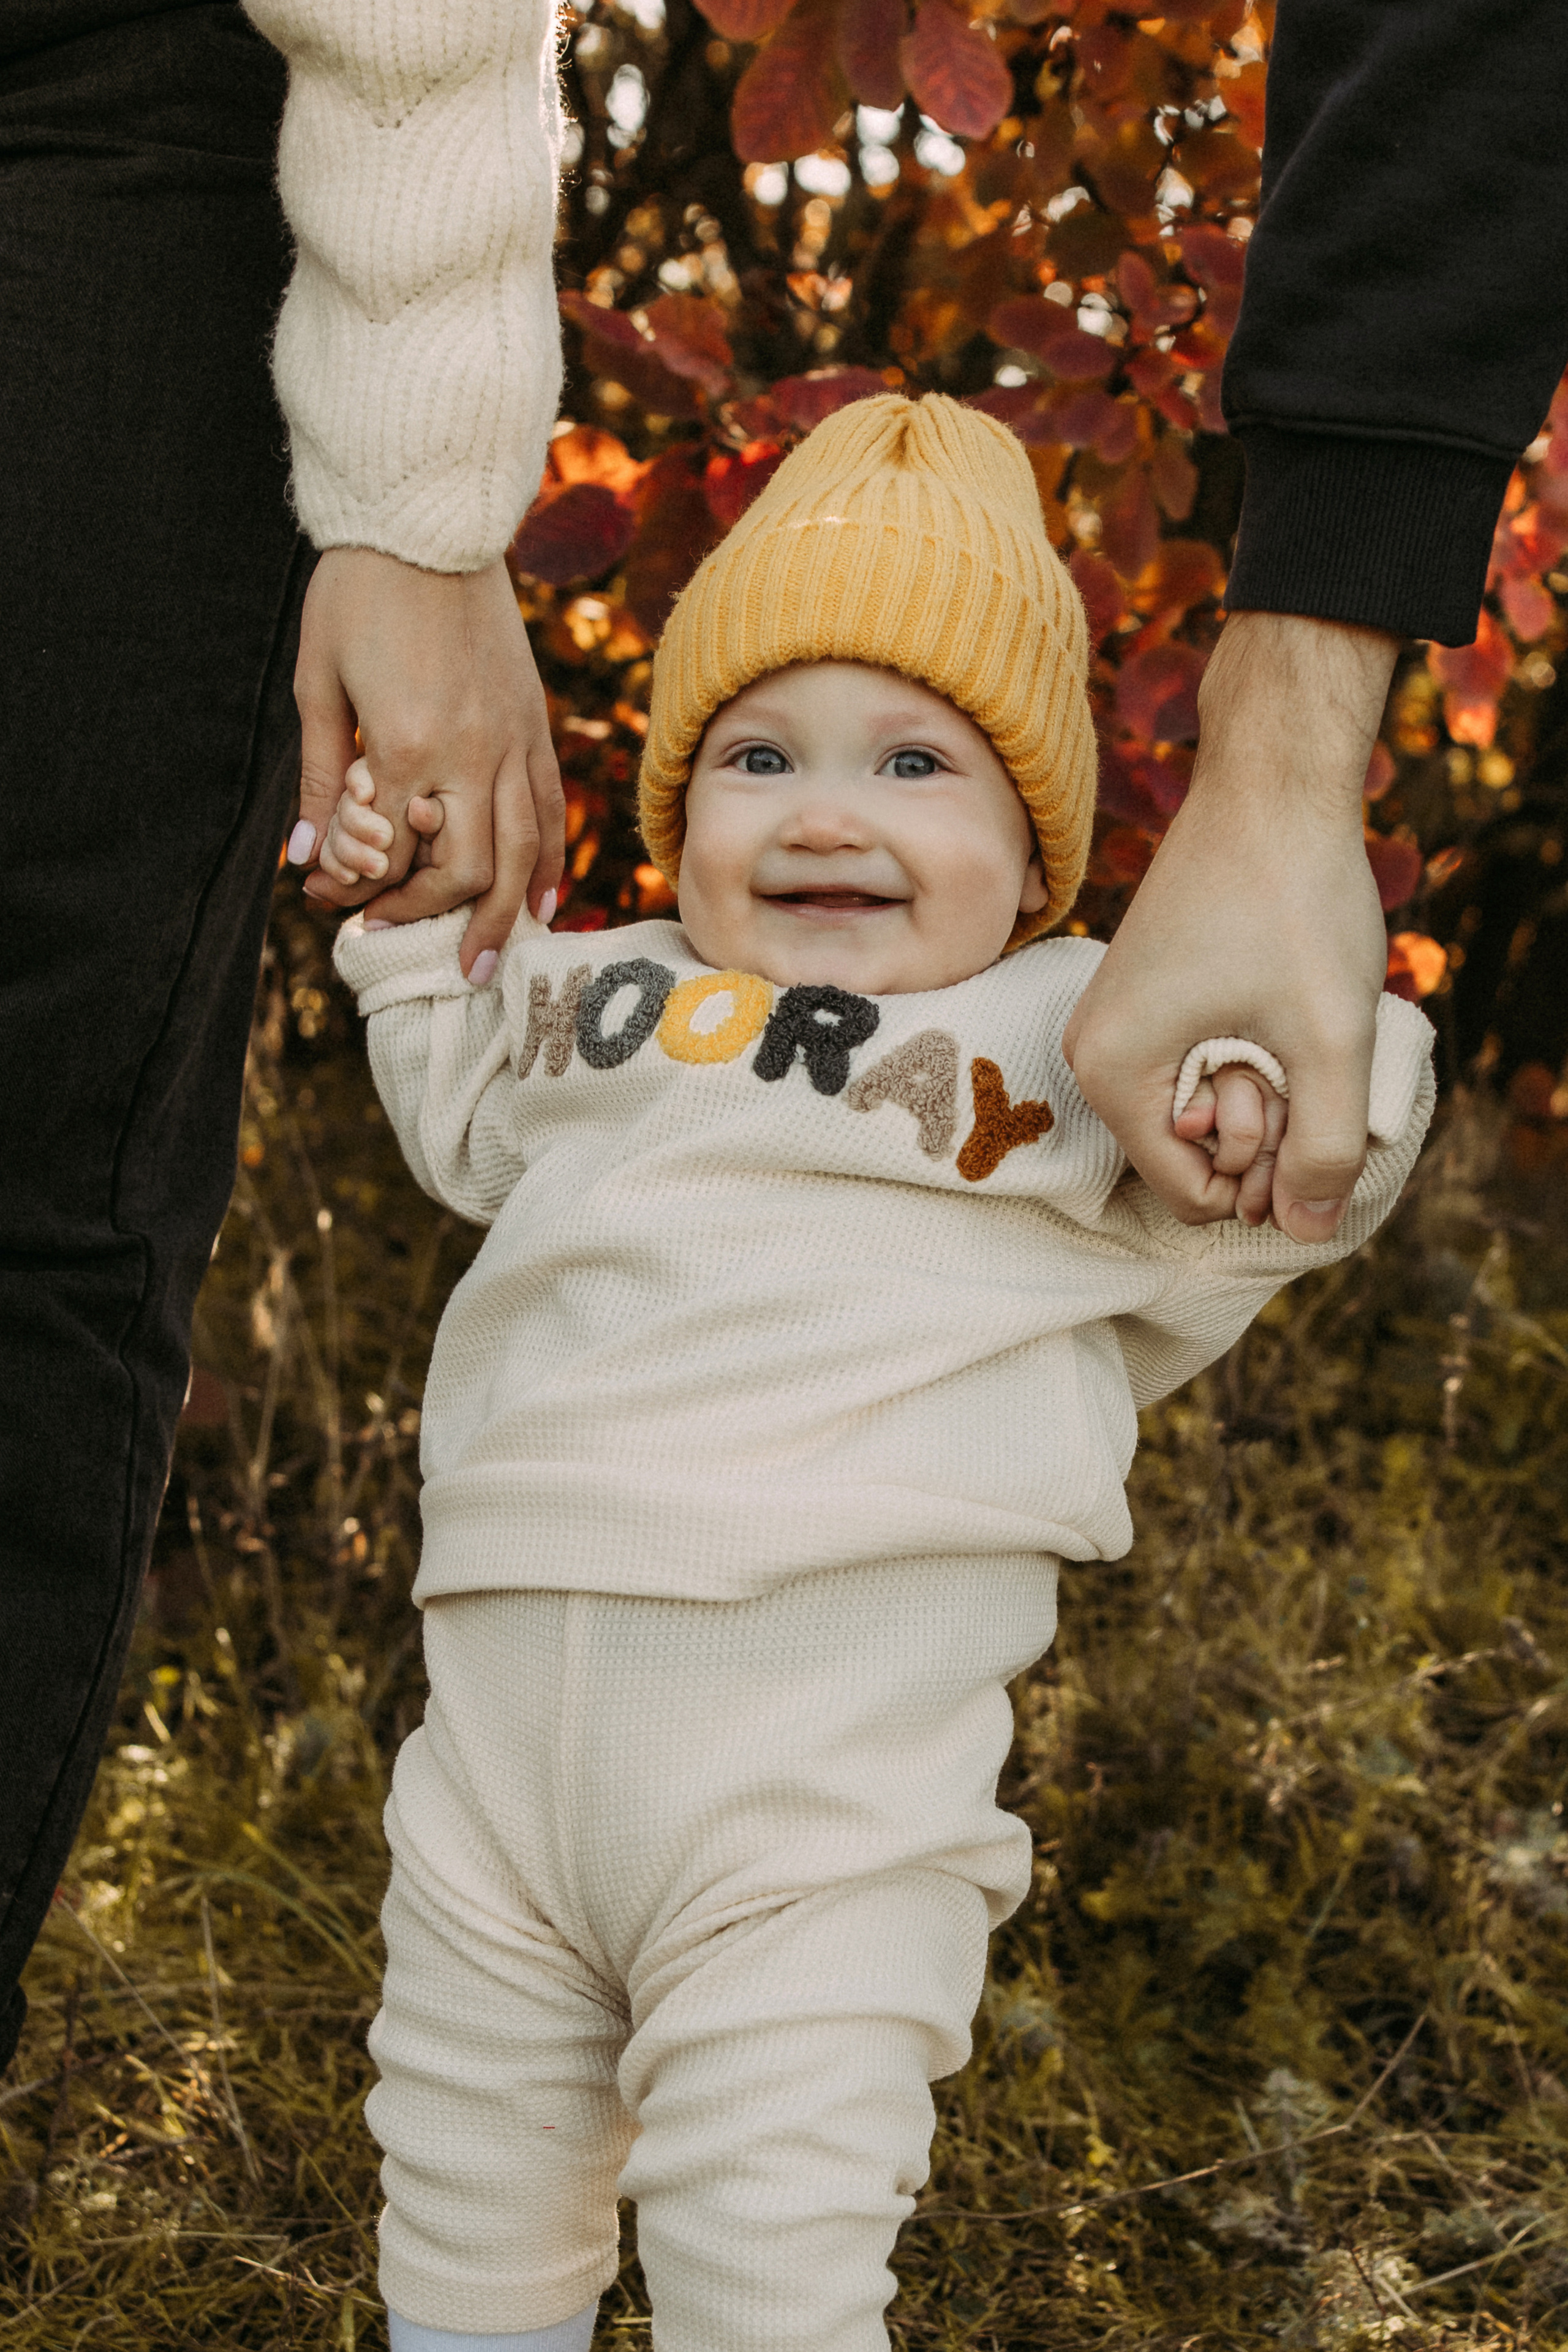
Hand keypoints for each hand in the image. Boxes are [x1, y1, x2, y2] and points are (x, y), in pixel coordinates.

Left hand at [287, 549, 563, 978]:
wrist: (424, 518)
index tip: (331, 903)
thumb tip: (304, 857)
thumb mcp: (317, 683)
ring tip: (487, 964)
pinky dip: (547, 861)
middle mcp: (471, 751)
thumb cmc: (356, 593)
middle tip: (400, 945)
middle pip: (465, 870)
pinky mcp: (532, 719)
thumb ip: (322, 776)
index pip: (392, 852)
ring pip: (522, 851)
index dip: (360, 889)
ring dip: (502, 916)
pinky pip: (550, 806)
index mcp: (406, 743)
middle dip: (432, 919)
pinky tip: (540, 901)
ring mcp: (512, 736)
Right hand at [1063, 612, 1397, 1241]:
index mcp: (1112, 1074)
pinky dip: (1247, 1056)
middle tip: (1295, 1046)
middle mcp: (1090, 1055)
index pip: (1193, 1197)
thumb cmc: (1294, 903)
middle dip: (1264, 1127)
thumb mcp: (1330, 1039)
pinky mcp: (1140, 998)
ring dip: (1262, 1089)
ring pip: (1201, 1113)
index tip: (1300, 1095)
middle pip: (1193, 1159)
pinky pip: (1195, 1070)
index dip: (1270, 1176)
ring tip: (1287, 1019)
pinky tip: (1274, 1003)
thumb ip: (1326, 1150)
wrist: (1271, 787)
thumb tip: (1310, 1233)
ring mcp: (1111, 1023)